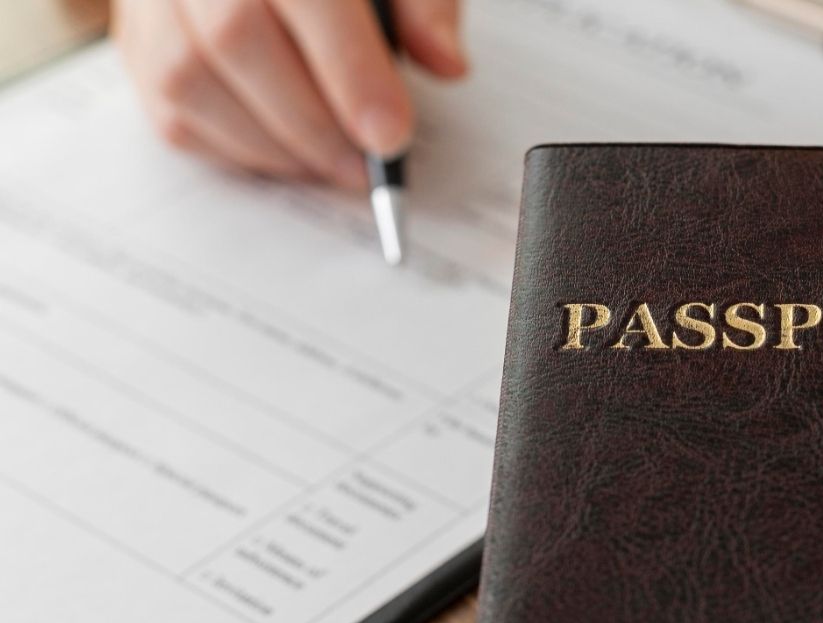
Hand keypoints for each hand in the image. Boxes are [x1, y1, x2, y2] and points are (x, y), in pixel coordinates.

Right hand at [112, 0, 466, 187]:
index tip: (390, 135)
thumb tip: (446, 65)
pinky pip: (171, 113)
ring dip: (274, 145)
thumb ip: (425, 8)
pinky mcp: (135, 43)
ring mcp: (153, 1)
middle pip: (237, 39)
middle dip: (313, 121)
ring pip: (191, 80)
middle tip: (365, 166)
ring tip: (334, 164)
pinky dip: (237, 149)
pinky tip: (288, 154)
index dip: (350, 73)